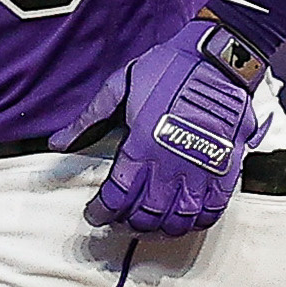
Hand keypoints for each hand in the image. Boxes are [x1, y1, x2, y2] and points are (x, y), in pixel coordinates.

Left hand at [72, 18, 263, 235]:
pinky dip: (196, 221)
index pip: (116, 196)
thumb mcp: (120, 86)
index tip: (95, 213)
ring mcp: (201, 170)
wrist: (220, 58)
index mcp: (142, 145)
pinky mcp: (226, 170)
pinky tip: (185, 218)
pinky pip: (211, 210)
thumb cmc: (172, 67)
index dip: (101, 211)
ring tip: (150, 223)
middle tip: (120, 218)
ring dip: (160, 228)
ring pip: (178, 220)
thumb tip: (59, 141)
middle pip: (145, 215)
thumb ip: (88, 119)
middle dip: (128, 222)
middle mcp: (171, 164)